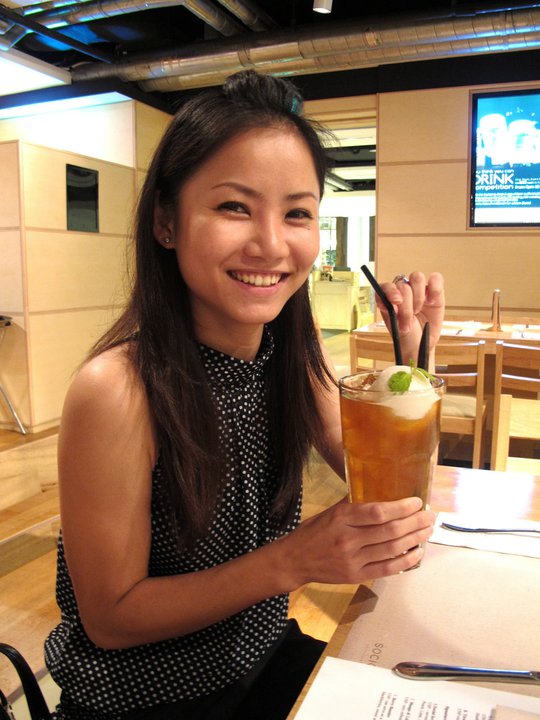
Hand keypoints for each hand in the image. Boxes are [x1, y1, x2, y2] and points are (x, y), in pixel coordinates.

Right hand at [283, 497, 435, 585]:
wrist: (295, 560)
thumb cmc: (313, 532)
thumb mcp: (330, 512)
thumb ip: (353, 504)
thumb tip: (378, 490)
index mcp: (341, 518)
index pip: (377, 512)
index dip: (401, 507)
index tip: (416, 502)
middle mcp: (348, 539)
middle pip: (389, 530)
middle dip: (414, 522)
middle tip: (429, 515)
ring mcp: (353, 560)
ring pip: (392, 549)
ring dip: (414, 539)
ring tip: (428, 530)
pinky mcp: (356, 576)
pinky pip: (387, 568)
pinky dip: (405, 561)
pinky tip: (417, 552)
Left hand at [377, 271, 444, 364]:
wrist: (421, 344)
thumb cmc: (405, 335)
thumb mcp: (395, 328)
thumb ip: (391, 313)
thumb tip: (391, 301)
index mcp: (389, 297)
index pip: (386, 286)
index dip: (390, 291)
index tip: (395, 302)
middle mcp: (403, 290)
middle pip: (403, 285)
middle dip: (406, 306)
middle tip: (408, 323)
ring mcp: (419, 289)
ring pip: (417, 278)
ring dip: (418, 297)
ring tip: (418, 311)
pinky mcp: (434, 291)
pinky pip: (436, 278)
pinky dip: (434, 289)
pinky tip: (432, 302)